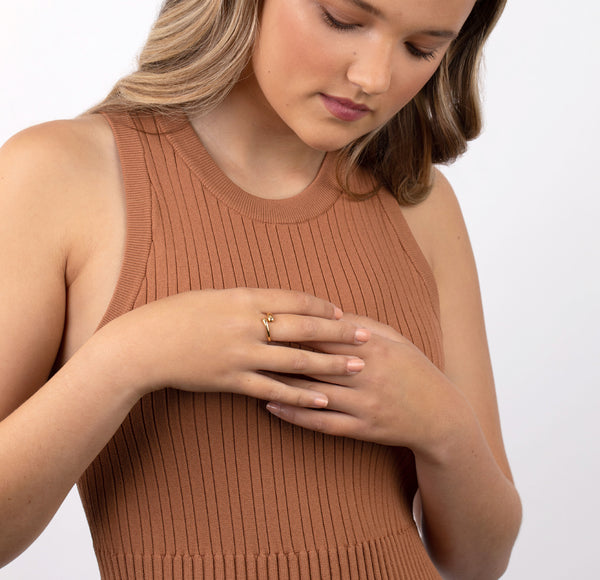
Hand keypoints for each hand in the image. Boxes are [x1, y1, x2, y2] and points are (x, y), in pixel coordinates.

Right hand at [107, 289, 370, 407]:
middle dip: (338, 334)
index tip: (341, 313)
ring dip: (330, 365)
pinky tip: (322, 399)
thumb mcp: (213, 298)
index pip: (293, 300)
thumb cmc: (176, 315)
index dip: (320, 307)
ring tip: (357, 369)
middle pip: (303, 328)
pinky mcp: (232, 380)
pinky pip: (274, 388)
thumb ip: (245, 301)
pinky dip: (300, 395)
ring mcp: (241, 353)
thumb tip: (271, 303)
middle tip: (366, 338)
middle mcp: (248, 323)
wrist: (145, 344)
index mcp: (244, 298)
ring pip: (296, 360)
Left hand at [265, 313, 461, 451]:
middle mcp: (368, 376)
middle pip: (317, 362)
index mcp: (375, 349)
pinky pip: (322, 423)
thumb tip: (329, 312)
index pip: (329, 334)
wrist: (440, 416)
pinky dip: (294, 415)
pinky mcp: (361, 430)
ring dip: (281, 384)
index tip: (272, 318)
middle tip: (251, 343)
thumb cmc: (414, 370)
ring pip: (314, 393)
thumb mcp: (396, 340)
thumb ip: (363, 325)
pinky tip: (271, 406)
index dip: (299, 326)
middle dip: (284, 352)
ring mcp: (364, 405)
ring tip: (252, 374)